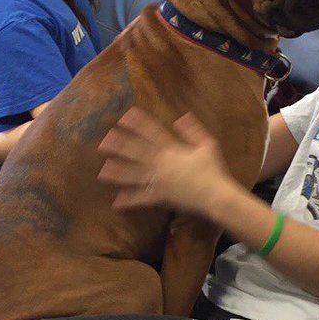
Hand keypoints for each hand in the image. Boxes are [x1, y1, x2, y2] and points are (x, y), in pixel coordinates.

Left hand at [97, 107, 233, 219]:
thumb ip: (193, 131)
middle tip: (103, 142)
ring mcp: (159, 181)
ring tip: (102, 172)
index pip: (152, 133)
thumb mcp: (207, 145)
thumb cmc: (213, 170)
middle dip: (119, 146)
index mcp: (172, 150)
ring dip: (118, 173)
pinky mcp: (160, 197)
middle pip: (136, 152)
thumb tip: (181, 117)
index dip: (137, 124)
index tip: (124, 117)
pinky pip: (142, 199)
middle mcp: (161, 164)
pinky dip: (129, 201)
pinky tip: (116, 203)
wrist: (215, 196)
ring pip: (134, 175)